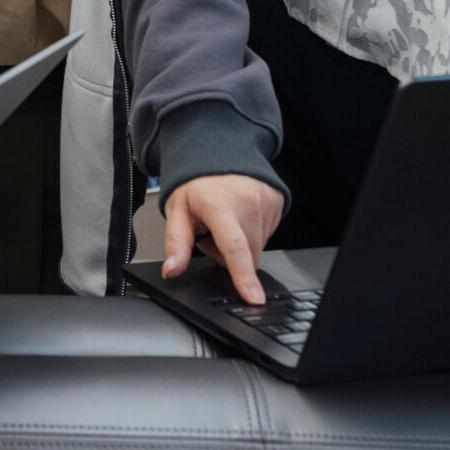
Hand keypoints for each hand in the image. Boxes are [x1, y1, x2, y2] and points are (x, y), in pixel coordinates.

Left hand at [161, 174, 285, 304]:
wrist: (218, 152)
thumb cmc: (196, 183)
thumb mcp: (177, 210)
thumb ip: (176, 243)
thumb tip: (172, 270)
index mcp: (220, 205)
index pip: (234, 247)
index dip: (243, 276)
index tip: (253, 297)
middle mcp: (248, 203)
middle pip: (247, 256)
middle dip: (228, 257)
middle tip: (210, 234)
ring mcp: (266, 203)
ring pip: (258, 248)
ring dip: (241, 246)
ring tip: (224, 223)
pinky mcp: (278, 203)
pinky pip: (267, 235)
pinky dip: (252, 233)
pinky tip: (240, 216)